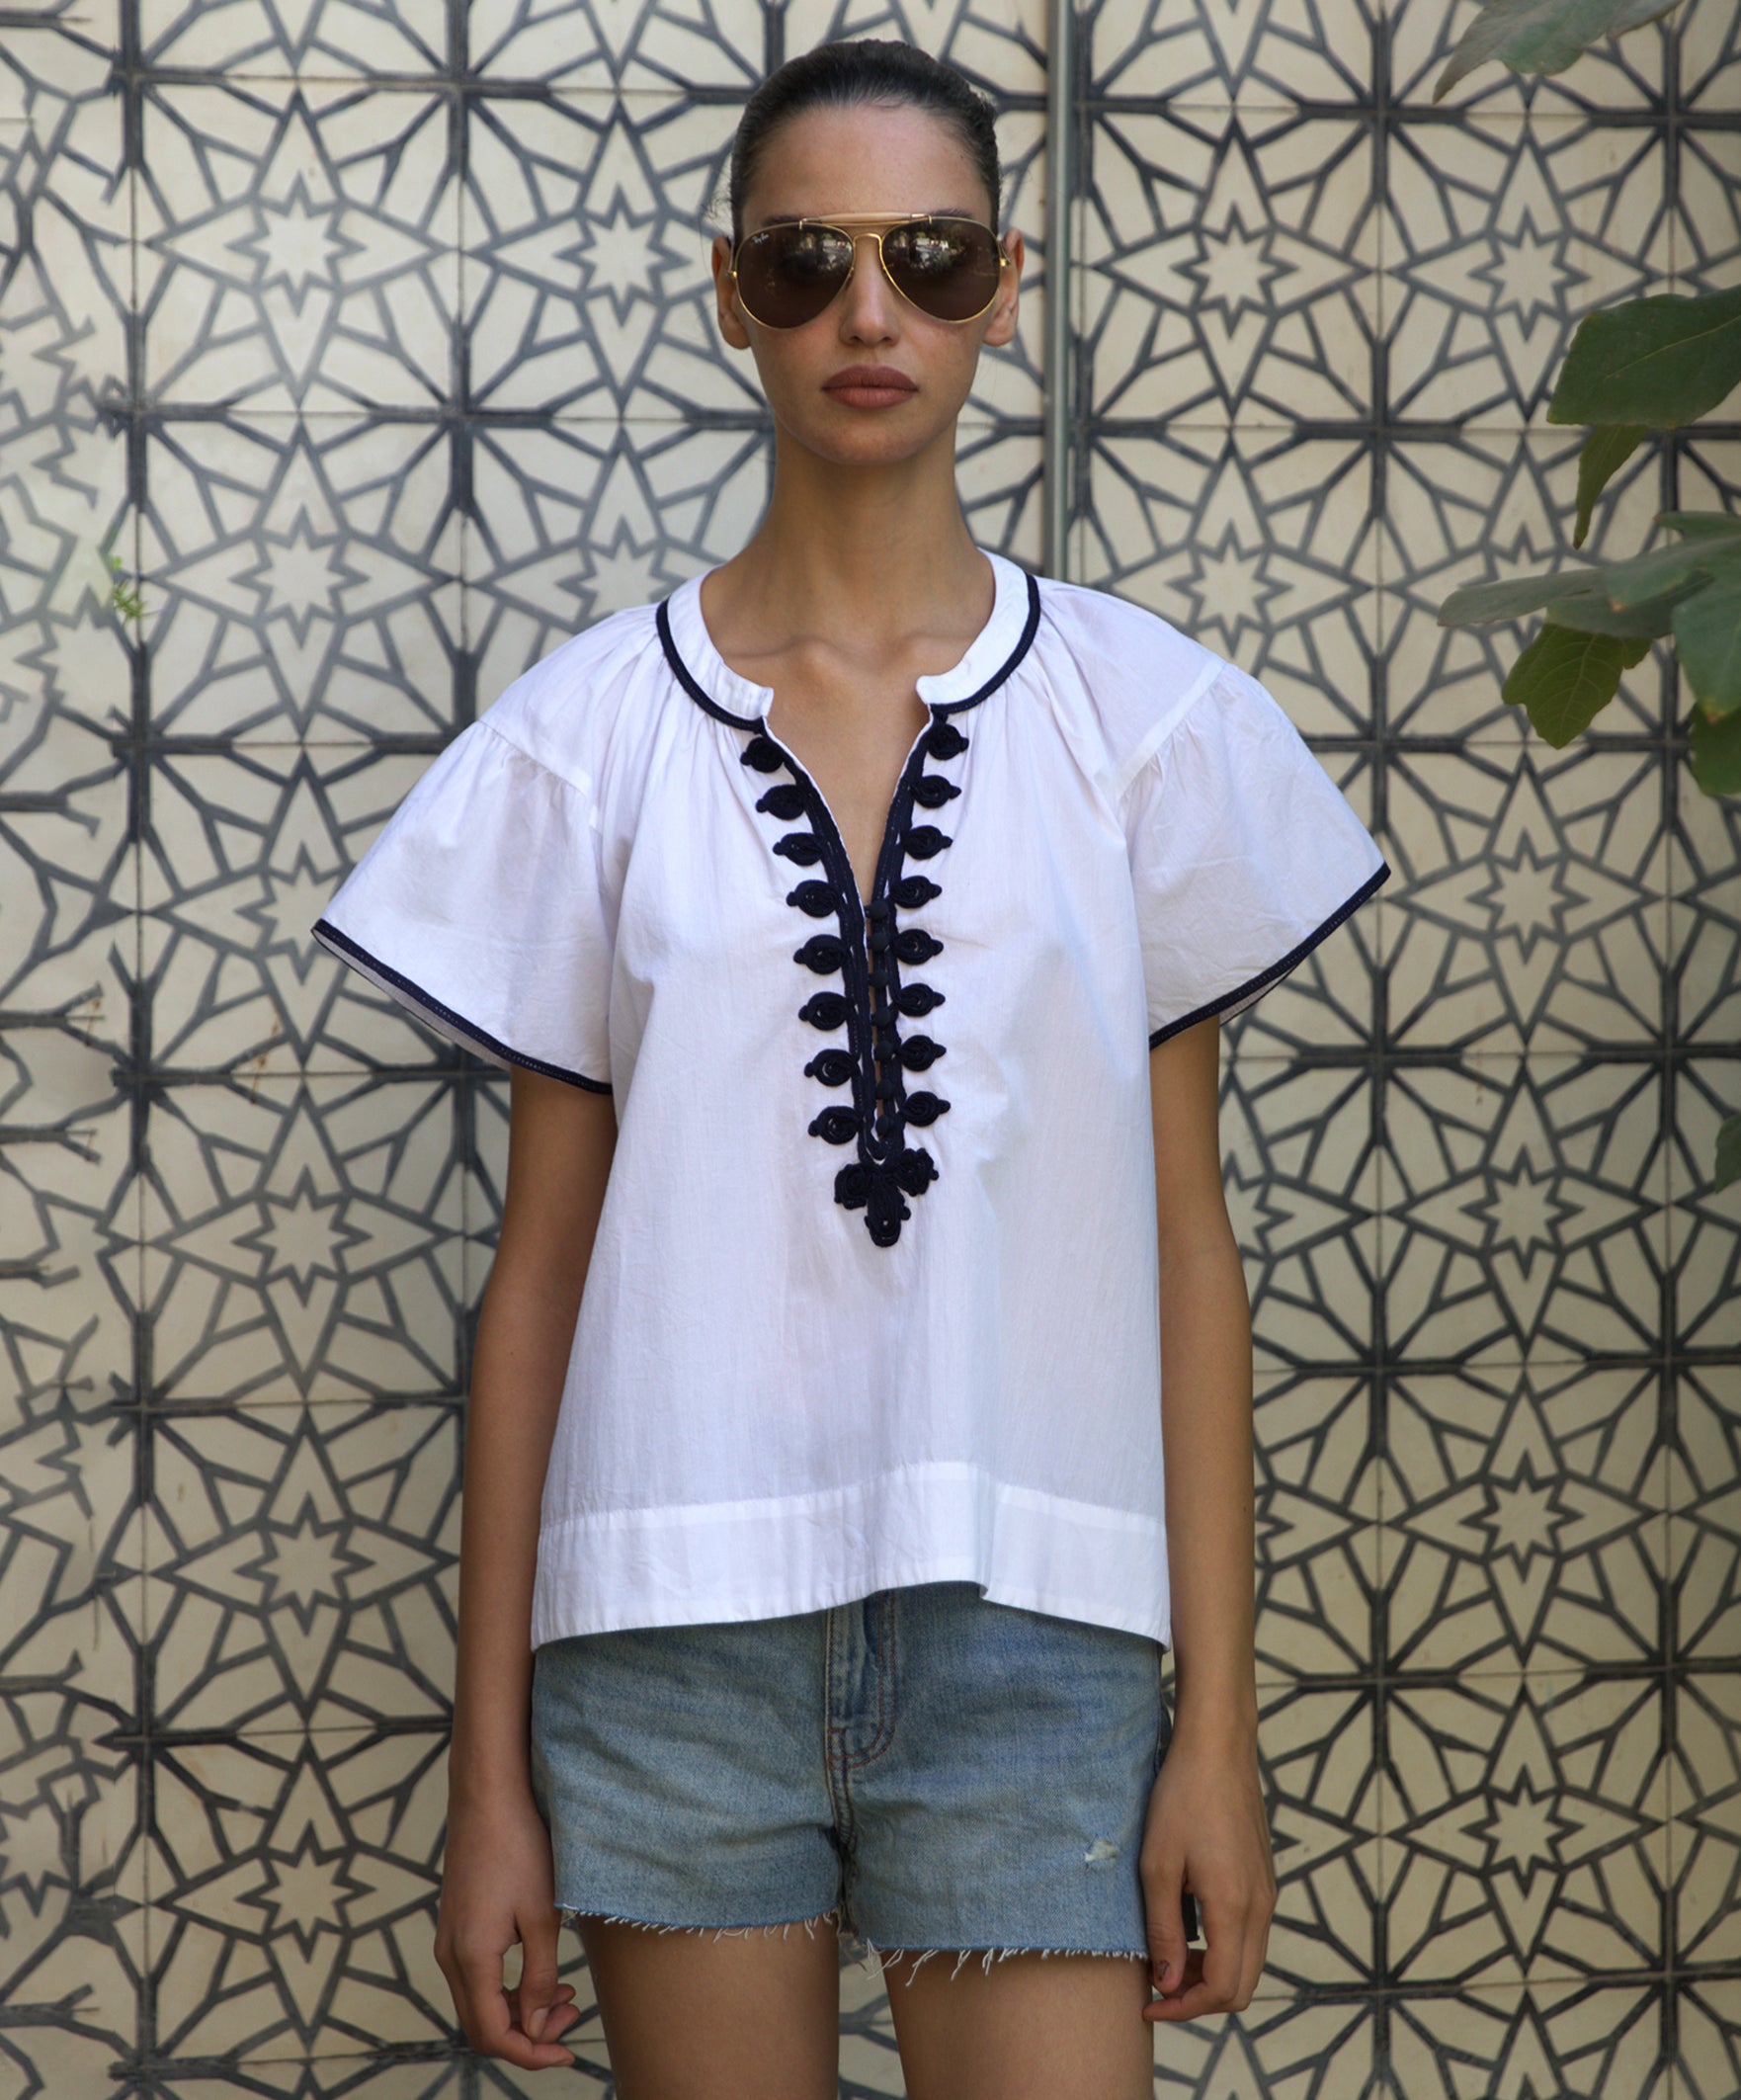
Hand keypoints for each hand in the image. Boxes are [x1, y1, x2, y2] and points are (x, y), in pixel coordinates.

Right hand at [435, 1781, 581, 2068]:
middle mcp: (450, 1956)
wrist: (488, 1796)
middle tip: (573, 2015)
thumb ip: (539, 1978)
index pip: (494, 2035)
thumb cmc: (520, 1848)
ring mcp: (448, 1940)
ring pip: (479, 2002)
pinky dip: (508, 1987)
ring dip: (520, 2010)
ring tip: (567, 1994)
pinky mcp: (455, 1926)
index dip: (532, 2053)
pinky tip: (542, 1971)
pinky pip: (476, 1977)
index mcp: (471, 1959)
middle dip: (529, 2034)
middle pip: (483, 2025)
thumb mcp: (542, 1916)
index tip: (569, 2052)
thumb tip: (536, 2027)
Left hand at [1138, 1716, 1275, 2022]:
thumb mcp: (1158, 1865)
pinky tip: (1190, 1925)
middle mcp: (1261, 1907)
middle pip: (1241, 1986)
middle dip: (1198, 1998)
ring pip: (1249, 1962)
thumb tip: (1165, 1982)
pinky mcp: (1264, 1878)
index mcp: (1235, 1907)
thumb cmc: (1181, 1799)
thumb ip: (1164, 1929)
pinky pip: (1251, 1934)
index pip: (1221, 1989)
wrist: (1218, 1747)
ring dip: (1211, 1973)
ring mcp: (1267, 1892)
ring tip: (1168, 1954)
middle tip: (1156, 1982)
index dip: (1183, 2008)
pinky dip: (1223, 1948)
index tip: (1148, 2002)